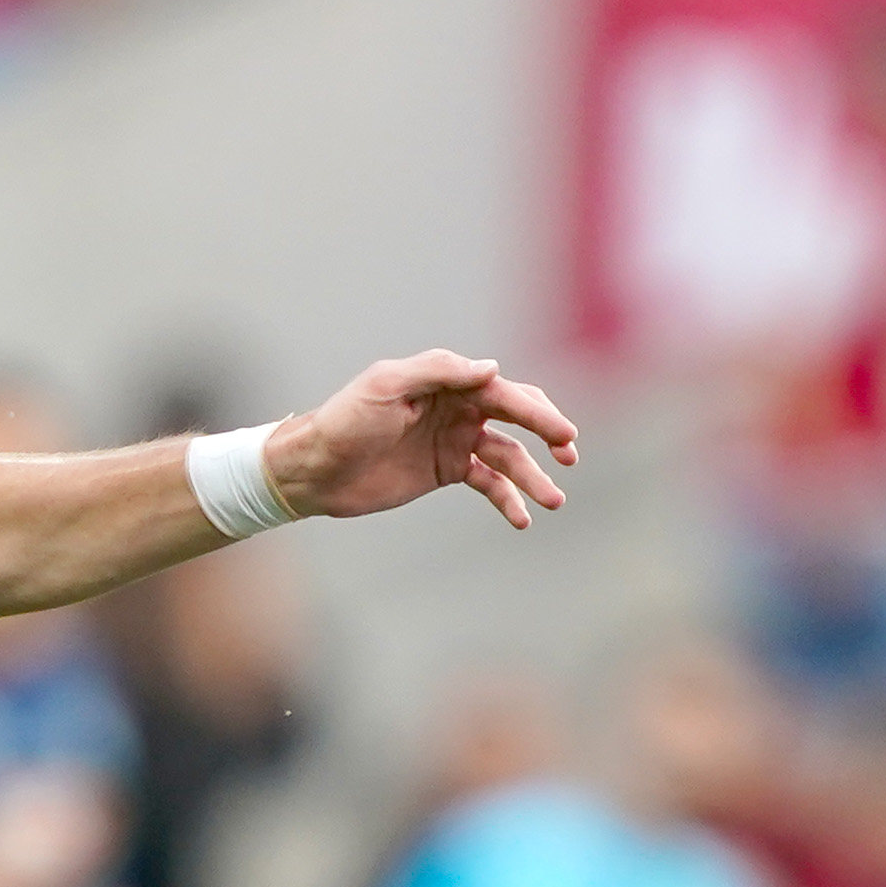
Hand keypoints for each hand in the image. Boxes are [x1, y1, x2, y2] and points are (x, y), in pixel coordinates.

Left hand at [265, 350, 577, 531]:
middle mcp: (456, 407)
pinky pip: (488, 483)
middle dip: (547, 434)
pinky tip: (521, 518)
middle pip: (515, 417)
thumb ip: (437, 372)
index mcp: (445, 382)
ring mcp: (454, 440)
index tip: (561, 435)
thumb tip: (491, 369)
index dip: (535, 411)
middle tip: (570, 456)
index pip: (502, 391)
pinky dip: (507, 499)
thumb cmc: (345, 421)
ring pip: (508, 456)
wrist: (316, 469)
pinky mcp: (446, 471)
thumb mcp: (385, 387)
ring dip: (533, 476)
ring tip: (553, 500)